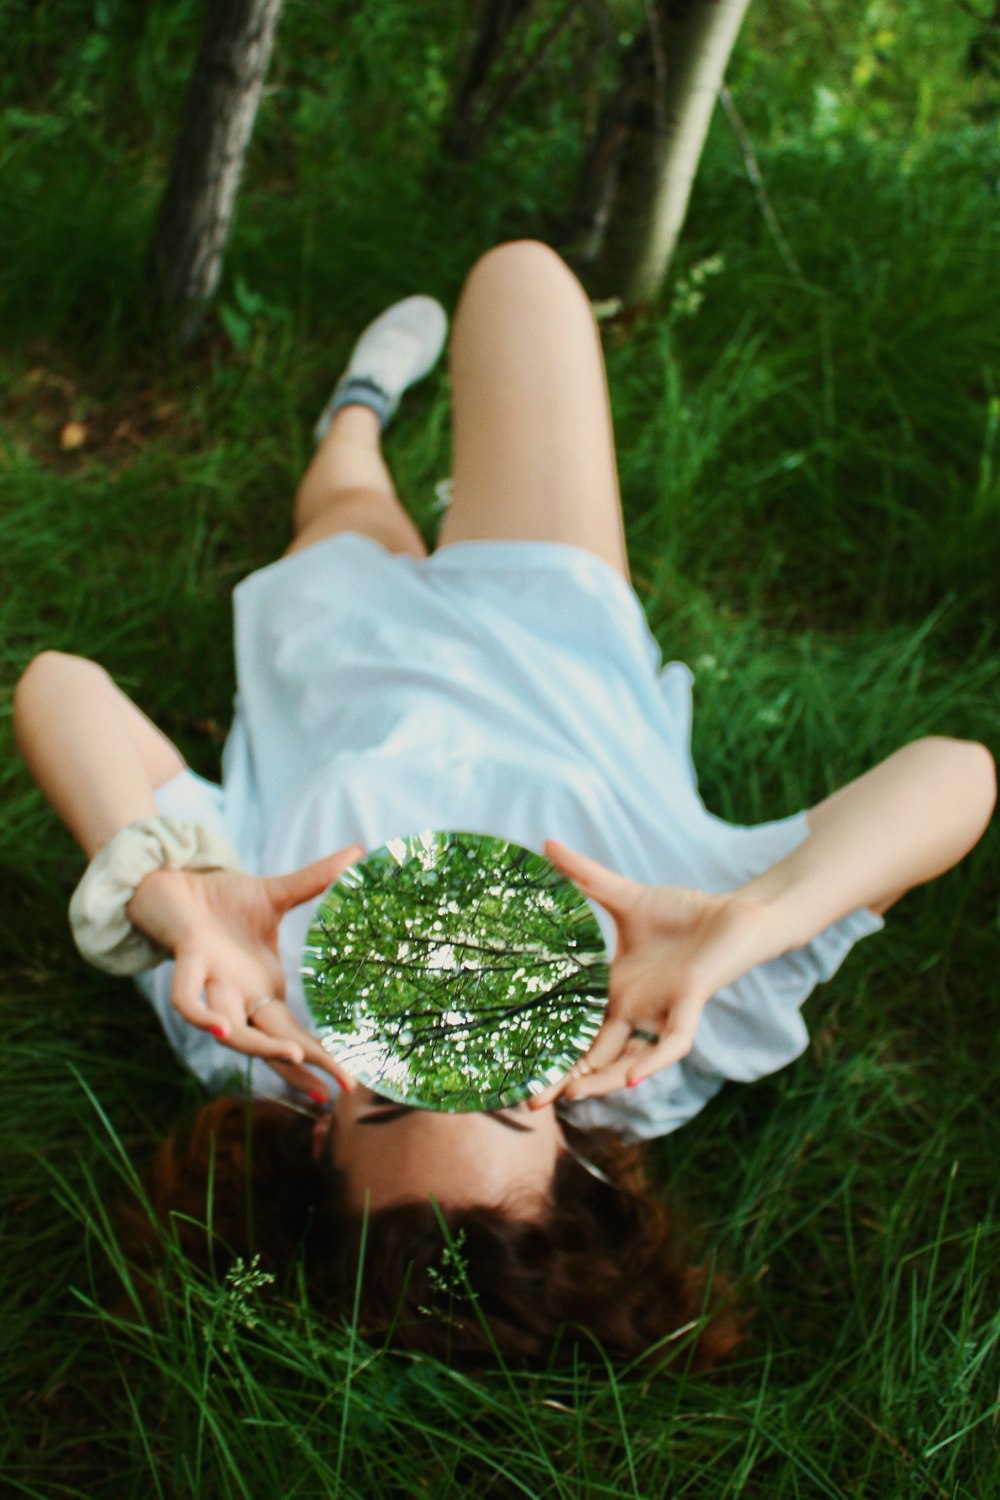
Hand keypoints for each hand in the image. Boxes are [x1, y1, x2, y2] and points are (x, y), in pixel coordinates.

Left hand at [127, 845, 363, 1096]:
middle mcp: (239, 994)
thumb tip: (360, 851)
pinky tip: (222, 1028)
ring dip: (258, 1047)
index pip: (295, 1034)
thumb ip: (315, 879)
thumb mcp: (275, 893)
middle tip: (334, 1092)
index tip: (352, 1083)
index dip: (321, 1058)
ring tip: (294, 1058)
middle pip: (271, 1043)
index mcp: (264, 987)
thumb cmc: (221, 900)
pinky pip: (188, 998)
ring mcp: (213, 980)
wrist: (171, 881)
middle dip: (302, 1069)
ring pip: (233, 1030)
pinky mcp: (187, 958)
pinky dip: (203, 1014)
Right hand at [529, 840, 770, 1104]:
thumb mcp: (624, 896)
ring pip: (629, 1059)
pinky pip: (671, 1041)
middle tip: (531, 1102)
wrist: (735, 915)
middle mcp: (636, 1009)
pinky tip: (635, 1079)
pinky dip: (653, 1060)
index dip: (552, 1048)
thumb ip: (584, 876)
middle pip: (595, 1055)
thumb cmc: (684, 913)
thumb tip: (546, 844)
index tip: (518, 1065)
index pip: (578, 1028)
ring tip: (572, 1097)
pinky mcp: (689, 1003)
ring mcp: (661, 1010)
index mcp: (616, 990)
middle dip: (566, 1080)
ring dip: (603, 1081)